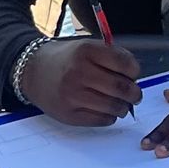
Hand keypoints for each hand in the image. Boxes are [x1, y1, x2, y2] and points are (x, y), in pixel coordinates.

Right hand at [19, 39, 142, 126]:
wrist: (33, 72)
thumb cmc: (66, 60)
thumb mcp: (86, 47)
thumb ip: (111, 57)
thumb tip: (134, 76)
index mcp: (85, 51)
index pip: (124, 63)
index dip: (134, 71)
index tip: (133, 74)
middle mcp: (79, 72)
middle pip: (121, 87)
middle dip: (134, 93)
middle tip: (134, 94)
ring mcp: (73, 95)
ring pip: (114, 106)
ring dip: (123, 107)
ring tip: (121, 103)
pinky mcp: (69, 115)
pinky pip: (102, 120)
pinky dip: (110, 117)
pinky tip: (106, 110)